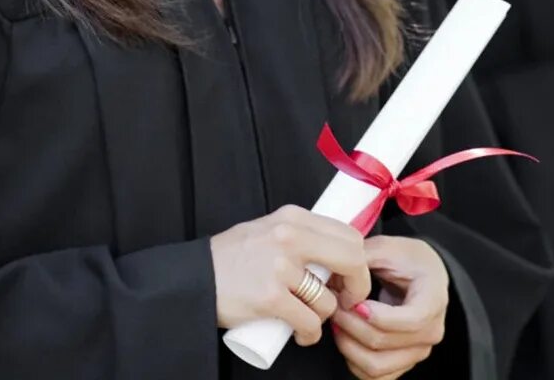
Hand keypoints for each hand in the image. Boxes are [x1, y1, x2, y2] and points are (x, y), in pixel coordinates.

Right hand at [210, 205, 370, 345]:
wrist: (196, 276)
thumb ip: (301, 236)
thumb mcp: (269, 230)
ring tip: (308, 318)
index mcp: (292, 217)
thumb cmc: (233, 258)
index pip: (348, 235)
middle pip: (352, 259)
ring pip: (328, 300)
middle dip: (356, 287)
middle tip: (343, 300)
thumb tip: (337, 254)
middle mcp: (289, 236)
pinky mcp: (270, 296)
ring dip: (324, 317)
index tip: (347, 279)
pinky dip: (310, 335)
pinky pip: (310, 323)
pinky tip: (300, 334)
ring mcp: (280, 266)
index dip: (357, 262)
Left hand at [331, 236, 447, 378]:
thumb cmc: (407, 259)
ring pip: (376, 365)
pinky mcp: (403, 363)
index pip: (411, 320)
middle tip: (334, 304)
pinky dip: (353, 360)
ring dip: (348, 344)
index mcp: (433, 300)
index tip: (354, 301)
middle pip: (384, 342)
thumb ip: (362, 259)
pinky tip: (345, 337)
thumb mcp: (387, 247)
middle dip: (351, 324)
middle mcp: (431, 332)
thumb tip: (335, 275)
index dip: (377, 315)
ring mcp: (417, 352)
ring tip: (337, 320)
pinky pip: (374, 377)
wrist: (423, 274)